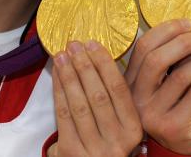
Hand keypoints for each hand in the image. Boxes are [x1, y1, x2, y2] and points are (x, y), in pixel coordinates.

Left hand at [48, 41, 142, 156]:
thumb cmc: (104, 144)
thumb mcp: (119, 127)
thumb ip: (115, 101)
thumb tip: (98, 59)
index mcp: (133, 130)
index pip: (119, 90)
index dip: (105, 65)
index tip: (94, 45)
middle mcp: (117, 141)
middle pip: (98, 95)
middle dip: (84, 66)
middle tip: (74, 45)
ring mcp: (94, 149)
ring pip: (79, 104)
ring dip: (69, 76)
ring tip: (62, 56)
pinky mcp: (72, 152)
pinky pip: (64, 115)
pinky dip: (59, 92)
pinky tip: (56, 76)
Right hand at [125, 19, 190, 154]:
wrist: (185, 146)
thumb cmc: (178, 107)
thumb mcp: (169, 82)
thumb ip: (173, 61)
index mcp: (130, 83)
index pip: (142, 48)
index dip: (165, 31)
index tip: (188, 23)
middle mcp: (136, 99)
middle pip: (157, 60)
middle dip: (185, 42)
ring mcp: (152, 114)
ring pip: (181, 76)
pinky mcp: (173, 126)